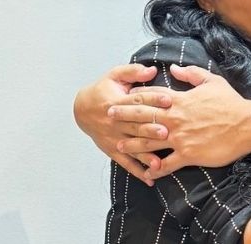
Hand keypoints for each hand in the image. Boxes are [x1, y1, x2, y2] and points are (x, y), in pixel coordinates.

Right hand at [73, 64, 164, 183]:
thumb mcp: (115, 75)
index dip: (152, 99)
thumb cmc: (104, 90)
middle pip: (135, 126)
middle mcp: (115, 122)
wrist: (82, 110)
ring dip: (146, 155)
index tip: (169, 99)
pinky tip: (151, 180)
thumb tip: (152, 70)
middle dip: (150, 129)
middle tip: (166, 132)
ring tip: (160, 163)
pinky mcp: (113, 150)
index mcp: (116, 102)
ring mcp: (114, 138)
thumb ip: (133, 71)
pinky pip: (126, 163)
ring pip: (132, 147)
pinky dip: (138, 172)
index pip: (136, 101)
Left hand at [106, 64, 250, 179]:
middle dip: (124, 115)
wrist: (247, 124)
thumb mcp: (211, 81)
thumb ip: (190, 74)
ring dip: (132, 142)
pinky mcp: (188, 154)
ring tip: (119, 144)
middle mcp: (175, 118)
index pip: (151, 96)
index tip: (122, 96)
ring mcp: (180, 137)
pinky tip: (146, 172)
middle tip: (109, 116)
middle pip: (143, 116)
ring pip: (149, 141)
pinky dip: (155, 169)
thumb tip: (172, 69)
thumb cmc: (231, 102)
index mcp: (180, 100)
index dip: (135, 97)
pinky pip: (166, 164)